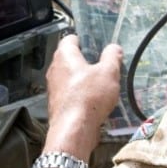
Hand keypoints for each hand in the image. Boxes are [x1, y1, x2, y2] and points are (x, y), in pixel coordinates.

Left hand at [42, 34, 122, 164]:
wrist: (74, 128)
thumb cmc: (90, 95)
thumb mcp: (108, 73)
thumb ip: (112, 57)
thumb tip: (114, 48)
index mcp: (64, 55)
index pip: (70, 39)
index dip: (82, 40)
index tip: (94, 45)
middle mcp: (54, 69)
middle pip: (68, 58)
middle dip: (84, 60)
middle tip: (101, 65)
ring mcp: (53, 87)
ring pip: (68, 77)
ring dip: (81, 78)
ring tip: (99, 84)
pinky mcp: (56, 103)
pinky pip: (68, 92)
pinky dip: (78, 93)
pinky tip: (92, 100)